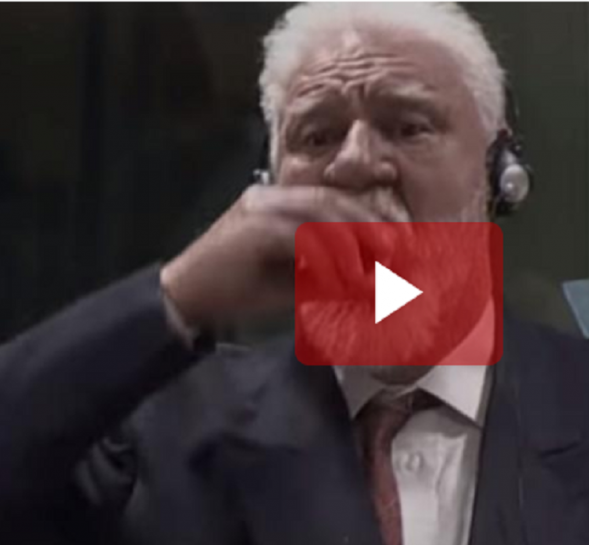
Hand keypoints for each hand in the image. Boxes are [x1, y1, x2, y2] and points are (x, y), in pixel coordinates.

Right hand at [160, 185, 406, 328]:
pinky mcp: (253, 227)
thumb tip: (371, 281)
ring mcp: (260, 208)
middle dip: (371, 223)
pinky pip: (303, 234)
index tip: (400, 241)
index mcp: (279, 203)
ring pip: (321, 210)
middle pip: (332, 198)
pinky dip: (330, 254)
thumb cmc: (238, 293)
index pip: (332, 199)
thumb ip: (328, 275)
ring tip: (383, 260)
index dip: (368, 217)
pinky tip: (349, 275)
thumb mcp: (294, 282)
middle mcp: (270, 197)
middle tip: (402, 249)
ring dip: (356, 235)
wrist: (186, 302)